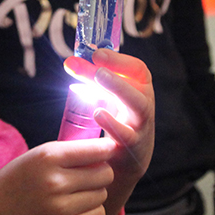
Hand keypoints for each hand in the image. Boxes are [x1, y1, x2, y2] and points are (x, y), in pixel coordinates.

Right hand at [0, 138, 116, 214]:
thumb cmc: (16, 179)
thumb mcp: (37, 155)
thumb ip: (68, 152)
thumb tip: (105, 148)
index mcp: (49, 157)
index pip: (96, 150)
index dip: (107, 149)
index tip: (109, 149)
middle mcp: (56, 181)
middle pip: (104, 174)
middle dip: (101, 171)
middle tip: (90, 173)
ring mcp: (60, 207)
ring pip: (102, 195)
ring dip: (95, 192)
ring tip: (77, 191)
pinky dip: (92, 210)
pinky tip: (78, 206)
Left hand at [64, 49, 155, 181]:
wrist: (127, 161)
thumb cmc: (118, 122)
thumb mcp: (109, 99)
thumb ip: (92, 80)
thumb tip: (70, 62)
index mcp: (140, 90)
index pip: (137, 69)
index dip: (119, 59)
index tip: (96, 53)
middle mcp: (144, 105)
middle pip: (137, 85)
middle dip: (118, 70)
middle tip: (97, 62)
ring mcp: (140, 126)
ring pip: (138, 106)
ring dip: (119, 89)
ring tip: (99, 77)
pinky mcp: (132, 147)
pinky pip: (127, 135)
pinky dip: (113, 124)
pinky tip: (97, 114)